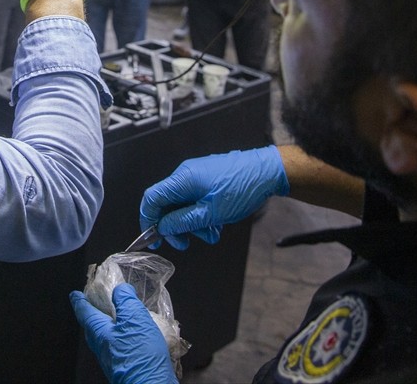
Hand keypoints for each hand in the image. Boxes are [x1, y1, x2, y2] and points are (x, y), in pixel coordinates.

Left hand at [70, 285, 177, 383]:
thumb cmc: (139, 355)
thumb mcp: (135, 318)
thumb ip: (126, 301)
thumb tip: (120, 289)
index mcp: (99, 332)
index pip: (84, 313)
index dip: (79, 301)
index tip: (75, 295)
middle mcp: (101, 347)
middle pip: (91, 327)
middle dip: (92, 314)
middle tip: (94, 304)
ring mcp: (111, 359)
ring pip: (105, 338)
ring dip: (108, 326)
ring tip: (118, 318)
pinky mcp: (124, 367)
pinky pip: (117, 347)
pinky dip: (121, 338)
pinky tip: (134, 337)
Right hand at [140, 146, 288, 249]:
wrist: (268, 173)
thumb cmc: (243, 188)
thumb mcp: (210, 213)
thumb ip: (183, 221)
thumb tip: (163, 227)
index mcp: (183, 179)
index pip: (152, 198)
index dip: (148, 219)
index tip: (153, 237)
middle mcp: (186, 174)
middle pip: (167, 204)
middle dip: (175, 226)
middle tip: (184, 242)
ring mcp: (197, 176)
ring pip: (183, 205)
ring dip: (192, 224)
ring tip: (210, 233)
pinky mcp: (208, 179)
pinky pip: (195, 200)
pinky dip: (201, 215)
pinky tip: (216, 225)